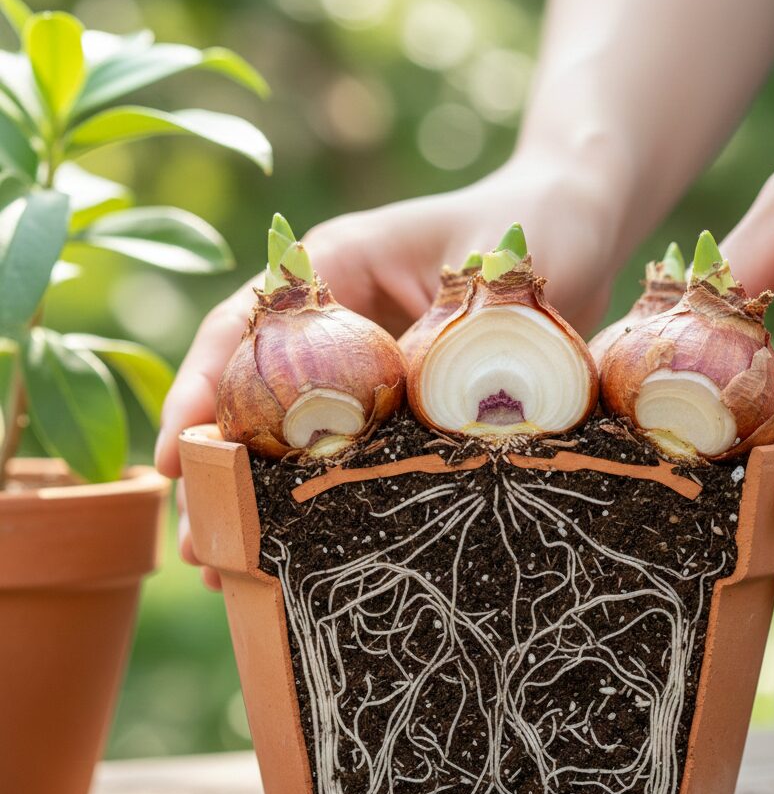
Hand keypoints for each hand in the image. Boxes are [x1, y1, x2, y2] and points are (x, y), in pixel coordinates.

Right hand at [156, 156, 619, 587]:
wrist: (575, 225)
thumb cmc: (532, 225)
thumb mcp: (490, 273)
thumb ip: (442, 341)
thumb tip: (406, 431)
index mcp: (333, 265)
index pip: (243, 328)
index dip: (201, 393)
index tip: (177, 460)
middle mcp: (335, 314)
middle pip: (252, 393)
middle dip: (219, 470)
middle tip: (199, 547)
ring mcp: (366, 358)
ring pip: (294, 430)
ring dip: (263, 496)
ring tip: (234, 569)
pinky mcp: (400, 394)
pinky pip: (351, 445)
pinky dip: (326, 492)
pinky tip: (313, 544)